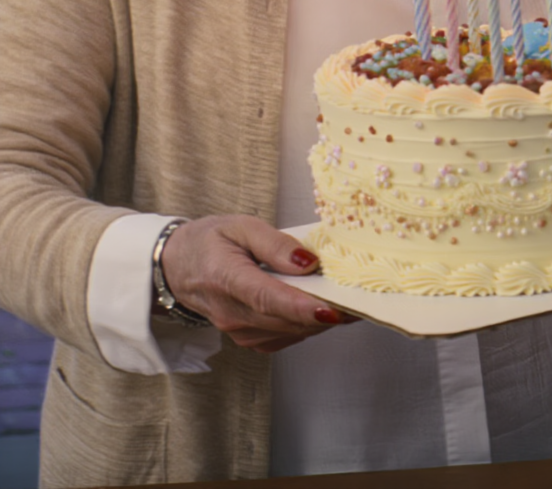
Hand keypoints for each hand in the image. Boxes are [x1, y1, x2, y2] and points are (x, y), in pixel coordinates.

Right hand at [158, 216, 356, 353]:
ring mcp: (238, 330)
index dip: (303, 307)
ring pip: (288, 333)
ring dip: (319, 321)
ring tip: (351, 304)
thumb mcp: (241, 226)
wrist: (176, 267)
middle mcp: (232, 313)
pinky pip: (282, 338)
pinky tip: (323, 310)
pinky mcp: (246, 337)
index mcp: (228, 280)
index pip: (269, 299)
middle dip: (325, 314)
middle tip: (362, 301)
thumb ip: (276, 244)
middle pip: (285, 320)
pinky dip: (305, 326)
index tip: (332, 309)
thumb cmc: (210, 241)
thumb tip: (309, 262)